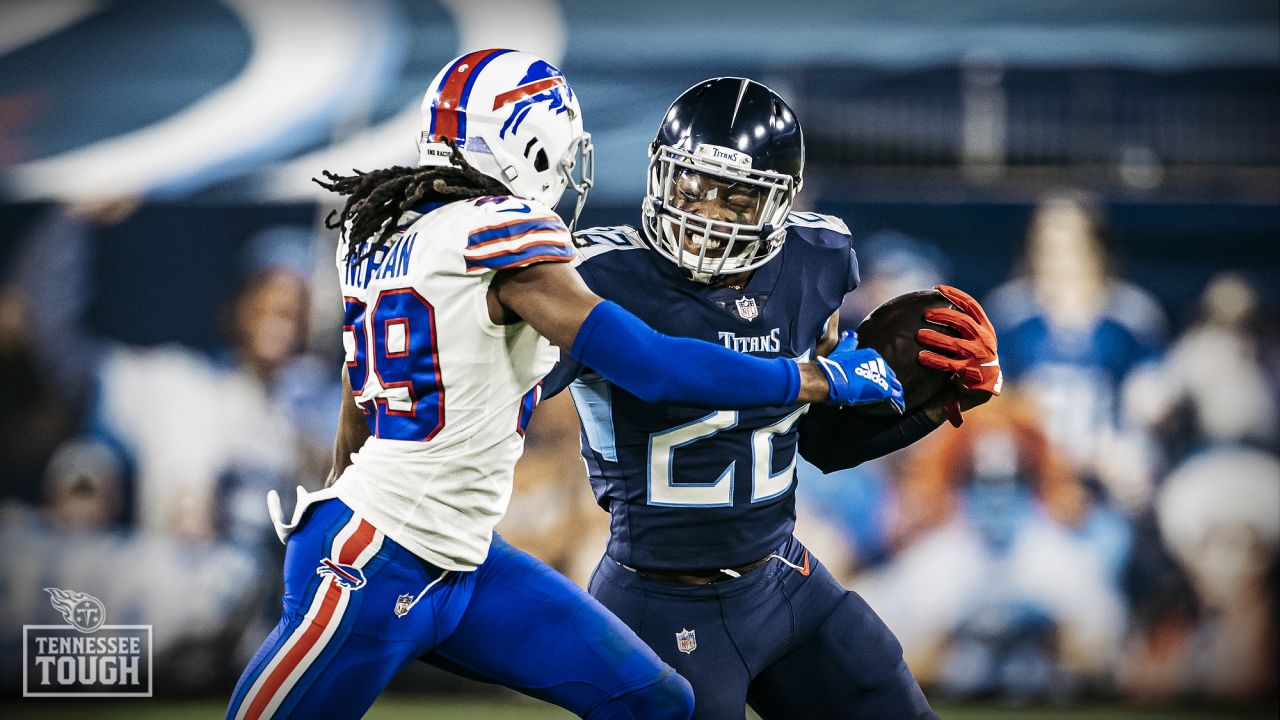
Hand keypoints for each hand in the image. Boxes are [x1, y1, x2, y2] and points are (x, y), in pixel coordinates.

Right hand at [816, 331, 904, 412]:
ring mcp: (883, 377)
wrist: (834, 379)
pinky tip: (899, 406)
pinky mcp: (884, 389)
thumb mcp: (843, 350)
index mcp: (872, 355)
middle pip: (888, 374)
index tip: (874, 379)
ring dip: (894, 391)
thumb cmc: (835, 366)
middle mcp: (881, 364)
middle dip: (886, 381)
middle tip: (883, 389)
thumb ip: (849, 342)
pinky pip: (896, 396)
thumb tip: (850, 334)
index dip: (877, 373)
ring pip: (894, 385)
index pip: (879, 365)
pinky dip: (898, 401)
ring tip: (895, 399)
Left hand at [916, 285, 1001, 425]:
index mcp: (986, 327)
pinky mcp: (969, 370)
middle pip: (963, 321)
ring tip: (920, 334)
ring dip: (936, 338)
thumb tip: (937, 308)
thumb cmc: (976, 355)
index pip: (972, 305)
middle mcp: (984, 339)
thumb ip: (965, 324)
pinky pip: (949, 364)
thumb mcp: (977, 337)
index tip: (939, 288)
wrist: (988, 382)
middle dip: (944, 315)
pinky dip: (935, 359)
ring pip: (955, 343)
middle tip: (926, 313)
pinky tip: (922, 356)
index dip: (956, 295)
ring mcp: (978, 355)